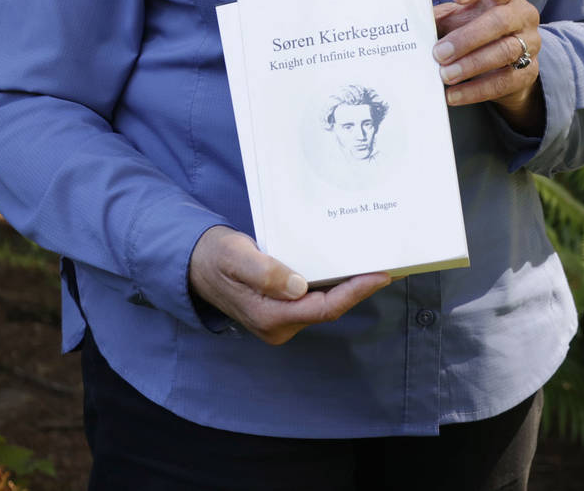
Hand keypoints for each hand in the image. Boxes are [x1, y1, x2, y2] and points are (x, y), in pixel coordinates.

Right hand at [187, 226, 390, 344]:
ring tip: (374, 266)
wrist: (195, 265)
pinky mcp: (282, 310)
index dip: (355, 292)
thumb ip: (265, 273)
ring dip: (348, 287)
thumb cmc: (216, 258)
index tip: (380, 275)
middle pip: (329, 308)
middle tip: (388, 266)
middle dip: (359, 289)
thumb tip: (298, 286)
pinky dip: (333, 286)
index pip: (323, 308)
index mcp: (270, 317)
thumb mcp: (236, 258)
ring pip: (323, 305)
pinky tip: (346, 269)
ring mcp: (281, 321)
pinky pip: (314, 300)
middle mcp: (279, 326)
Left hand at [432, 0, 544, 134]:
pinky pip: (504, 82)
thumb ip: (439, 18)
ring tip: (445, 75)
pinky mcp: (529, 72)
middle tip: (439, 53)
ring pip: (504, 51)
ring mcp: (530, 43)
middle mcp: (523, 14)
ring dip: (471, 65)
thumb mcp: (459, 18)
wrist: (507, 63)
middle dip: (467, 38)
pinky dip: (476, 90)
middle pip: (500, 21)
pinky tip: (454, 95)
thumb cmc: (477, 29)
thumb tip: (409, 27)